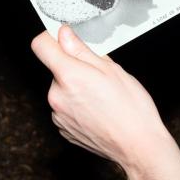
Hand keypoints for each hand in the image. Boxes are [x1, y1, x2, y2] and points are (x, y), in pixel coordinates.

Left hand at [31, 26, 179, 179]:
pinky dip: (77, 103)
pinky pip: (65, 106)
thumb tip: (63, 34)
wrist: (138, 144)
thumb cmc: (131, 107)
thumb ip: (81, 49)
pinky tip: (97, 108)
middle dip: (74, 66)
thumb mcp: (110, 68)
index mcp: (69, 76)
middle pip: (56, 68)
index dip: (52, 37)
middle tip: (99, 74)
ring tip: (101, 95)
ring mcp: (58, 115)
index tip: (64, 37)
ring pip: (62, 87)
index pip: (41, 46)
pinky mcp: (63, 128)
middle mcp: (57, 96)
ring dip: (76, 86)